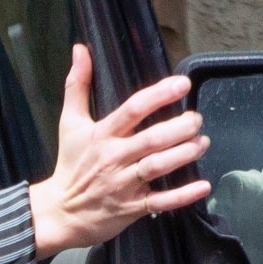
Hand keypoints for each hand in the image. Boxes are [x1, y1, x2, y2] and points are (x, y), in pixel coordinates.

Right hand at [27, 44, 210, 257]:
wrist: (59, 213)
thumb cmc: (70, 165)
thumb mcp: (70, 123)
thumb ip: (77, 85)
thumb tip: (79, 50)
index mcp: (102, 135)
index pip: (133, 110)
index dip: (159, 95)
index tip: (182, 85)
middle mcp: (114, 158)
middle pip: (151, 139)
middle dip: (180, 127)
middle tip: (196, 119)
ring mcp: (123, 184)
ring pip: (157, 167)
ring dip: (184, 154)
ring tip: (202, 142)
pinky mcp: (131, 208)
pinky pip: (160, 202)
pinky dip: (183, 195)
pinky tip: (202, 186)